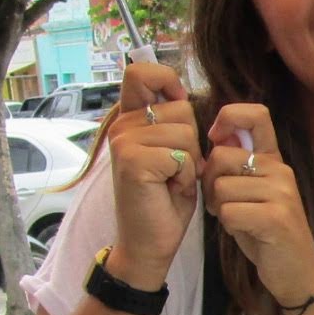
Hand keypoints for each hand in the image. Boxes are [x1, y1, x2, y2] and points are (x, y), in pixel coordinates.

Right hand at [105, 62, 200, 287]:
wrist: (149, 242)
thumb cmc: (164, 198)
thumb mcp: (172, 151)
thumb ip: (171, 120)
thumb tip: (180, 91)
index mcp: (129, 119)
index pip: (141, 72)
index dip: (166, 79)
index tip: (176, 101)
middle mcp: (122, 126)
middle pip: (181, 107)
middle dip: (191, 140)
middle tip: (174, 168)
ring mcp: (124, 143)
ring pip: (185, 132)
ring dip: (189, 162)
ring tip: (170, 180)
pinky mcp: (133, 162)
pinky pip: (181, 155)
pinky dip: (184, 177)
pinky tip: (169, 190)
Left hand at [200, 103, 313, 307]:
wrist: (296, 274)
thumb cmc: (267, 234)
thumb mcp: (252, 194)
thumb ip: (236, 168)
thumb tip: (216, 139)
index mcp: (274, 160)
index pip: (256, 115)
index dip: (228, 117)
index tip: (214, 137)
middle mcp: (280, 170)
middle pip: (221, 157)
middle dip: (209, 182)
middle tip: (219, 204)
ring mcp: (281, 193)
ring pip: (221, 187)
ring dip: (218, 208)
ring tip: (235, 220)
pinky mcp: (276, 217)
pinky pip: (229, 212)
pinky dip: (227, 226)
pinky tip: (242, 232)